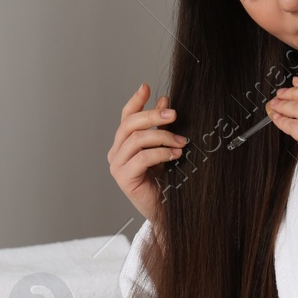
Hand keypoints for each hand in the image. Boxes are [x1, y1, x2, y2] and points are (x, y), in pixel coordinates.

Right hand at [108, 83, 186, 224]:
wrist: (166, 210)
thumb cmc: (165, 180)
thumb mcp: (165, 148)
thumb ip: (162, 126)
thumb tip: (165, 101)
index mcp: (124, 143)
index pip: (126, 116)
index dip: (136, 100)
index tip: (147, 87)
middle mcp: (116, 152)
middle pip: (129, 124)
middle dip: (153, 116)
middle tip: (174, 114)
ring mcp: (117, 165)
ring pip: (136, 139)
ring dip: (162, 137)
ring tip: (181, 142)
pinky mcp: (123, 178)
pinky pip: (141, 157)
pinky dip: (161, 153)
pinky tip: (175, 155)